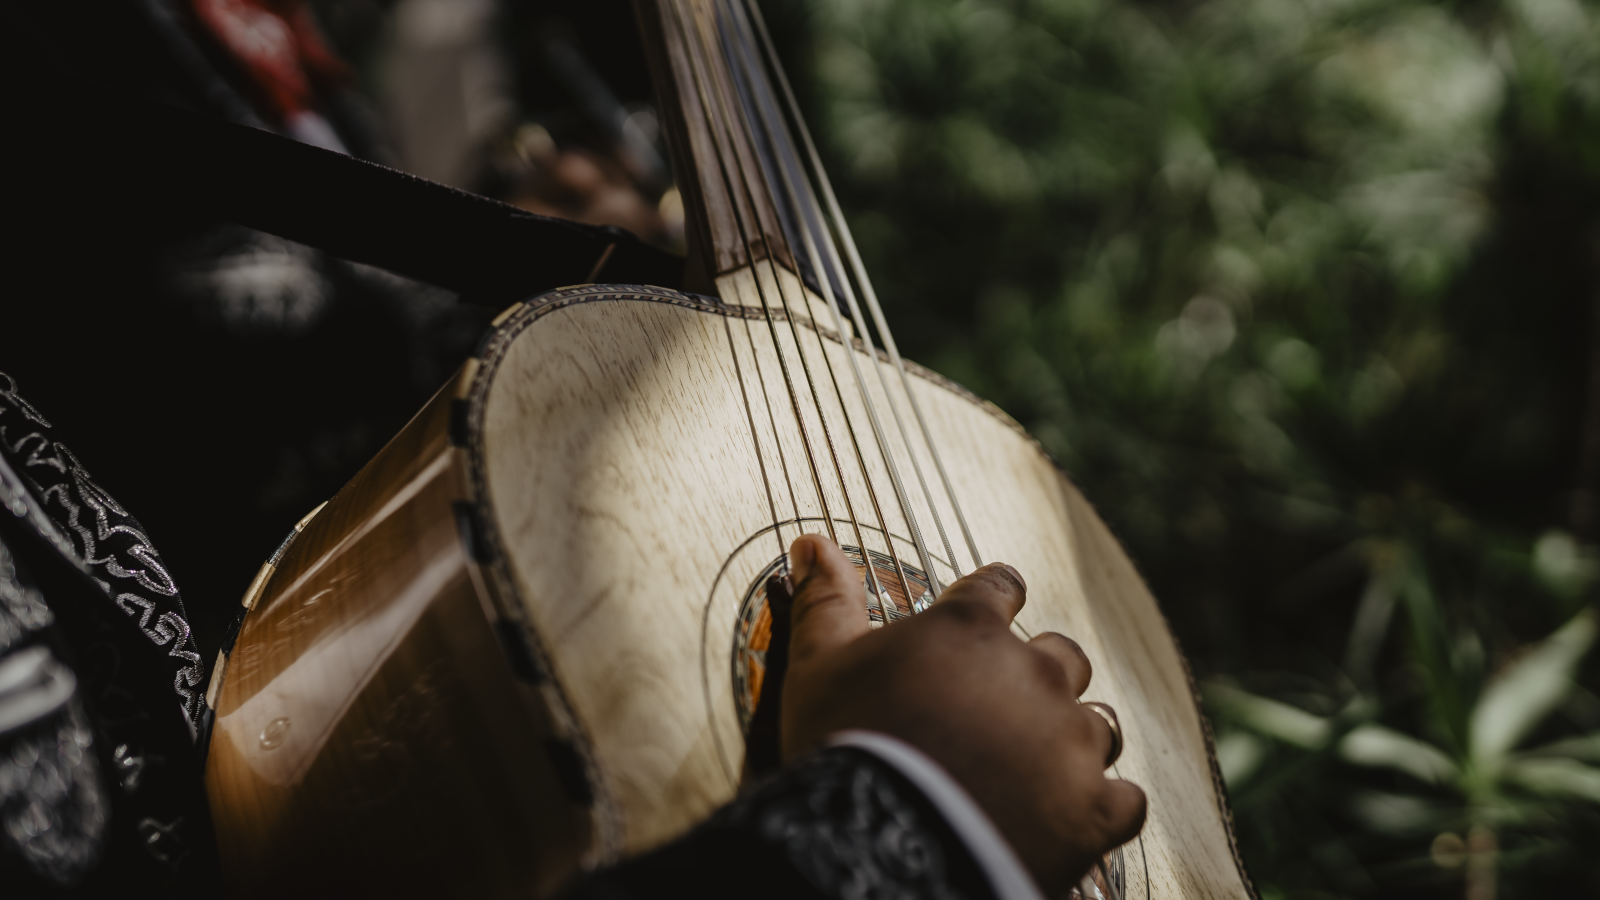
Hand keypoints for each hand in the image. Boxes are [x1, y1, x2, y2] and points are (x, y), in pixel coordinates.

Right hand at [779, 534, 1146, 895]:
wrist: (886, 847)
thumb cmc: (846, 747)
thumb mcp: (820, 666)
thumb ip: (826, 602)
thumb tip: (812, 542)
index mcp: (971, 629)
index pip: (1000, 587)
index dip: (994, 598)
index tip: (990, 609)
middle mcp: (1035, 674)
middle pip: (1062, 657)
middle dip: (1041, 676)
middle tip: (1005, 707)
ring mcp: (1072, 742)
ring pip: (1100, 724)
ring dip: (1075, 738)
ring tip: (1041, 764)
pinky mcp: (1094, 809)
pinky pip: (1125, 799)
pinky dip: (1103, 807)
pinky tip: (1076, 816)